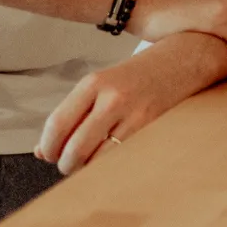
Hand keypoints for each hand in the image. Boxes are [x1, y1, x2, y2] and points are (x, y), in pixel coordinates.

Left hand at [35, 36, 213, 174]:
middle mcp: (112, 96)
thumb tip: (42, 151)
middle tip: (71, 161)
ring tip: (92, 160)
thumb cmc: (139, 74)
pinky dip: (110, 166)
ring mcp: (134, 113)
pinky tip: (112, 157)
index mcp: (94, 82)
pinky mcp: (152, 127)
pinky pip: (121, 160)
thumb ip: (72, 114)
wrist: (184, 57)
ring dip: (88, 169)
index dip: (48, 147)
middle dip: (67, 164)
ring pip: (97, 161)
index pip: (57, 124)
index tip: (50, 153)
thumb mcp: (102, 84)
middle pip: (74, 150)